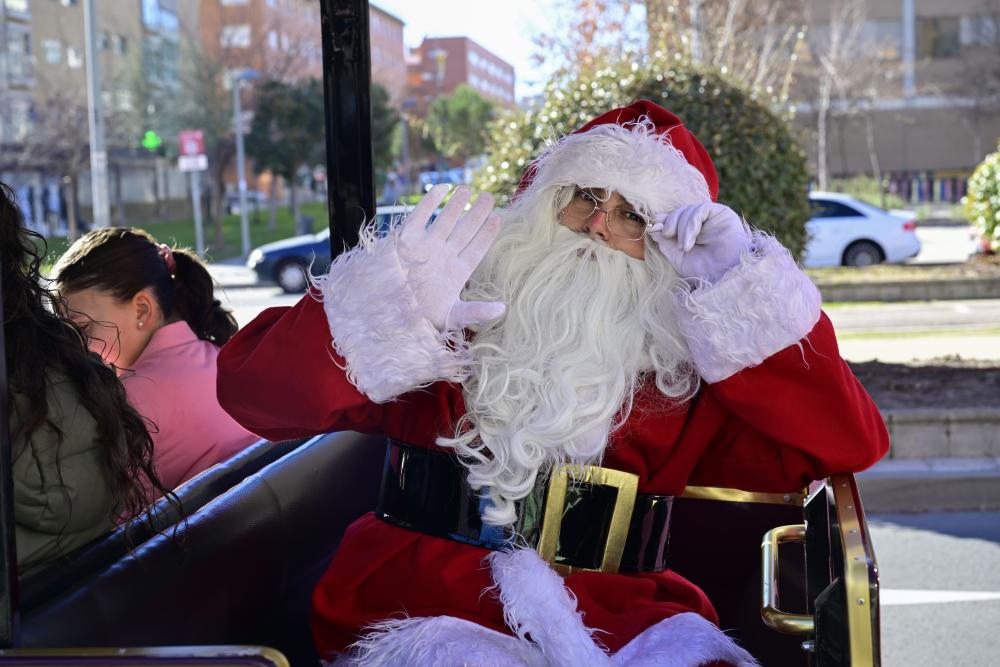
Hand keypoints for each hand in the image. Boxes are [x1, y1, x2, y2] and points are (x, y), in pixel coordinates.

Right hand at [397, 185, 505, 330]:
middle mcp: (443, 256)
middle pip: (465, 231)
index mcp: (457, 272)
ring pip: (446, 220)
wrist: (389, 312)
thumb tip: (503, 309)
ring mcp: (426, 246)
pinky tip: (443, 188)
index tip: (498, 218)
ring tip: (467, 189)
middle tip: (489, 197)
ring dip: (456, 204)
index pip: (476, 249)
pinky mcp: (407, 240)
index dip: (487, 234)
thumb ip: (477, 312)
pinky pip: (421, 216)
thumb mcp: (453, 317)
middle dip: (477, 214)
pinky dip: (430, 202)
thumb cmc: (421, 317)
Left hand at [649, 202, 750, 283]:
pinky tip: (691, 240)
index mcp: (691, 232)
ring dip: (681, 228)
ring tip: (684, 247)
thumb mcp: (677, 257)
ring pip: (688, 210)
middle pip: (679, 212)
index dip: (663, 220)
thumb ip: (665, 242)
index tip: (652, 227)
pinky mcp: (721, 213)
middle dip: (670, 222)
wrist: (725, 277)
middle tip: (668, 236)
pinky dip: (691, 224)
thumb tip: (652, 226)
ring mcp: (712, 218)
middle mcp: (701, 223)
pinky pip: (700, 210)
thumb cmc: (703, 271)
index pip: (674, 218)